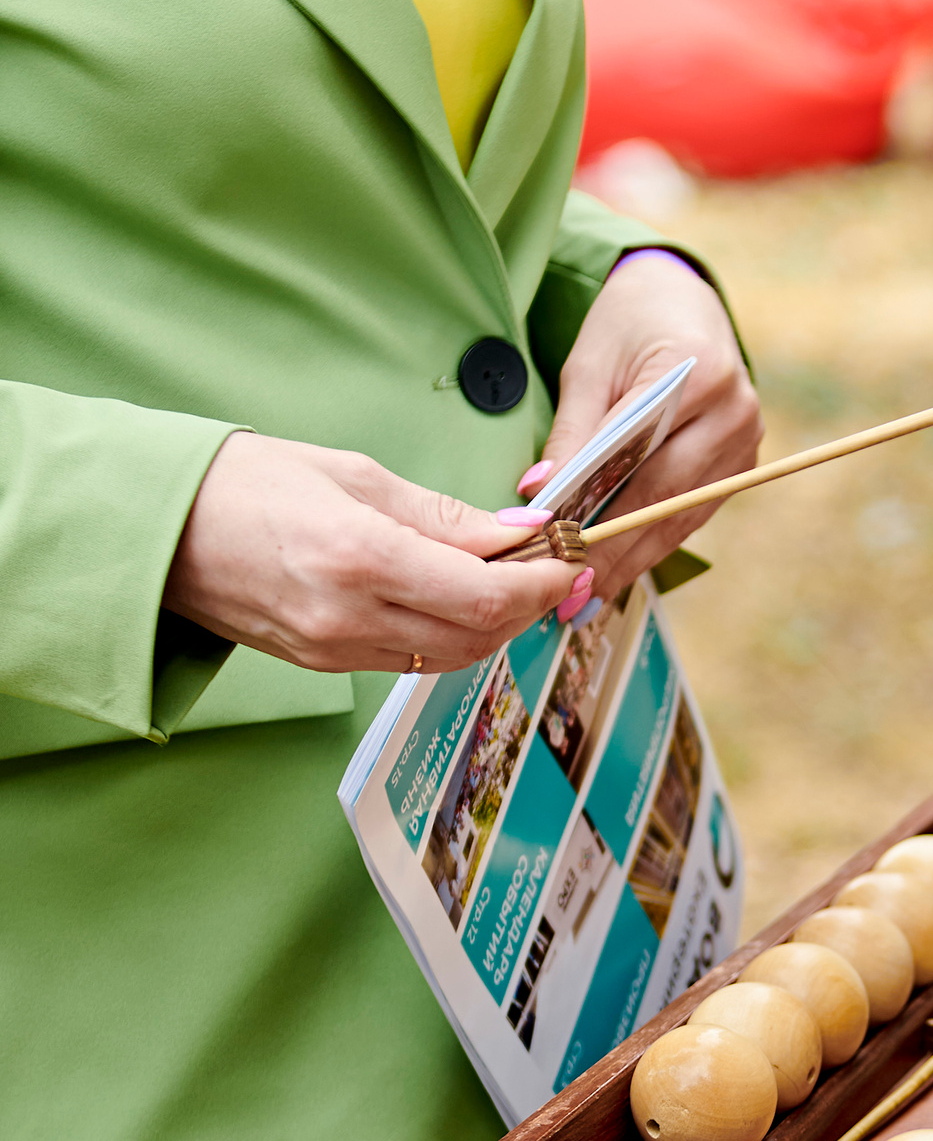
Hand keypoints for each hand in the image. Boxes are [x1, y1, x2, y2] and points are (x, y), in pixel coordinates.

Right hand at [165, 433, 582, 672]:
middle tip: (552, 567)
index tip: (570, 557)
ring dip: (495, 624)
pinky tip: (458, 598)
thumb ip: (444, 516)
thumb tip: (520, 536)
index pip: (487, 595)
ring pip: (452, 656)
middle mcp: (349, 617)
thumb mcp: (354, 475)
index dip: (544, 582)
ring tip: (511, 580)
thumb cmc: (245, 483)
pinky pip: (411, 661)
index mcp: (360, 558)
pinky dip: (451, 634)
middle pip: (480, 634)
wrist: (154, 528)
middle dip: (530, 604)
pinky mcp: (322, 665)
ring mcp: (333, 650)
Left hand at [526, 250, 760, 603]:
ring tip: (592, 593)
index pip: (640, 456)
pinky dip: (657, 539)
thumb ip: (572, 432)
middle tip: (572, 592)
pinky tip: (624, 565)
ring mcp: (746, 441)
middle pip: (667, 495)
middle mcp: (734, 412)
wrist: (682, 302)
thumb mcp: (589, 367)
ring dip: (637, 555)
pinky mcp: (743, 462)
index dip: (599, 510)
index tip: (560, 550)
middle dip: (616, 548)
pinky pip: (696, 510)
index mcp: (698, 374)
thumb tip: (542, 494)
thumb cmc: (629, 327)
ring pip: (684, 513)